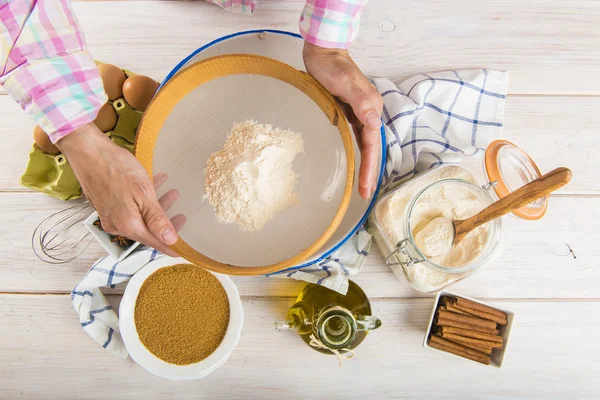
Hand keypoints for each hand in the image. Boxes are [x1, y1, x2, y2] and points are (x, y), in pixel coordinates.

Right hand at [56, 123, 184, 255]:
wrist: (87, 150)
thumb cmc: (116, 169)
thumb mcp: (143, 194)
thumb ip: (157, 219)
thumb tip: (170, 240)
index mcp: (128, 225)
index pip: (155, 242)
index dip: (170, 246)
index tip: (183, 250)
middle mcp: (117, 225)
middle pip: (147, 231)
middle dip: (165, 224)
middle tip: (182, 217)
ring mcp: (110, 215)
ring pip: (139, 217)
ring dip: (157, 207)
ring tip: (173, 194)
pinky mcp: (106, 204)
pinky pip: (129, 208)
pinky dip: (144, 200)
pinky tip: (156, 183)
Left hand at [303, 42, 382, 198]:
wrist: (323, 51)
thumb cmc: (332, 66)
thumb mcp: (345, 82)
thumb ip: (360, 100)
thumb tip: (374, 121)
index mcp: (371, 108)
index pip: (372, 144)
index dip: (370, 167)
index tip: (366, 187)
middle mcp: (368, 113)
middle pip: (371, 148)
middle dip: (370, 172)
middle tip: (365, 194)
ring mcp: (359, 113)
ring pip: (364, 145)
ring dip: (364, 165)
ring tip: (362, 186)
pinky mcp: (349, 113)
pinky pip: (355, 138)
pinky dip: (356, 152)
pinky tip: (351, 162)